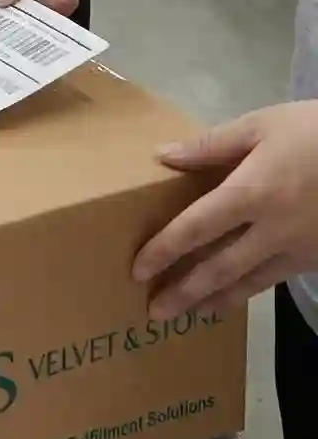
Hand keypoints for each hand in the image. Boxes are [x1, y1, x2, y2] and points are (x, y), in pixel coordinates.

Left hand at [133, 103, 317, 318]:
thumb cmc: (315, 133)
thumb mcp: (262, 124)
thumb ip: (211, 144)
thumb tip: (164, 155)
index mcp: (251, 192)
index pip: (197, 227)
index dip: (165, 250)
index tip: (138, 268)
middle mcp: (271, 229)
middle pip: (219, 268)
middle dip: (184, 292)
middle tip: (153, 312)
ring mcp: (296, 248)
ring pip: (248, 282)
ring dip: (214, 300)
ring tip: (189, 313)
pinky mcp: (313, 257)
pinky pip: (273, 279)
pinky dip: (248, 291)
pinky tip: (233, 296)